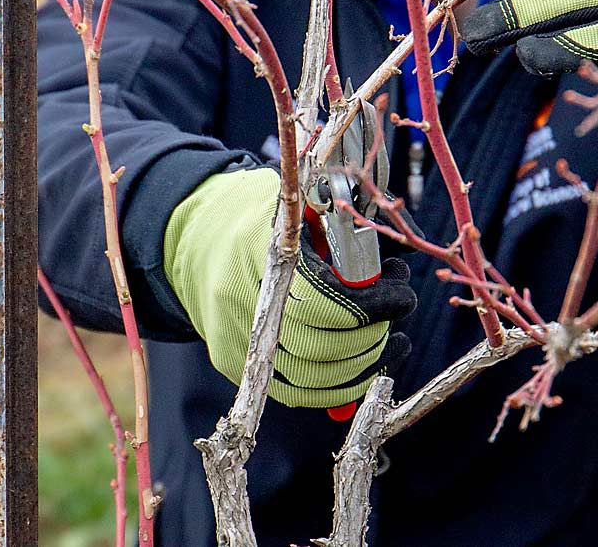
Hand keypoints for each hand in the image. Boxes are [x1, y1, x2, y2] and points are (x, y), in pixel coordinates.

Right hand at [164, 167, 415, 407]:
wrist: (194, 234)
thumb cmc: (259, 215)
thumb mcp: (299, 206)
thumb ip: (343, 230)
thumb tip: (397, 260)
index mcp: (265, 258)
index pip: (329, 302)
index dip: (375, 305)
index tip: (402, 295)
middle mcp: (247, 305)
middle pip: (325, 346)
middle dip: (375, 334)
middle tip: (400, 313)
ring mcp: (238, 341)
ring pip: (314, 378)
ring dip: (365, 365)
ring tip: (395, 342)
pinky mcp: (235, 364)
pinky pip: (294, 392)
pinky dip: (336, 388)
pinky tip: (365, 366)